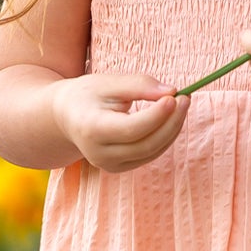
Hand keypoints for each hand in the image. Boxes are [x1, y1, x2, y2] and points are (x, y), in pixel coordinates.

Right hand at [51, 73, 188, 172]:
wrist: (66, 117)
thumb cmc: (88, 95)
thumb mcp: (108, 82)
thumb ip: (139, 84)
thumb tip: (172, 91)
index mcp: (91, 129)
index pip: (131, 129)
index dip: (156, 115)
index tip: (175, 96)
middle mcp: (98, 154)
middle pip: (146, 144)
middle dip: (171, 122)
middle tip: (185, 98)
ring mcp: (109, 165)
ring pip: (152, 151)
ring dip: (172, 128)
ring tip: (181, 103)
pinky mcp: (119, 168)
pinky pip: (150, 154)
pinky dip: (165, 136)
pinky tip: (171, 117)